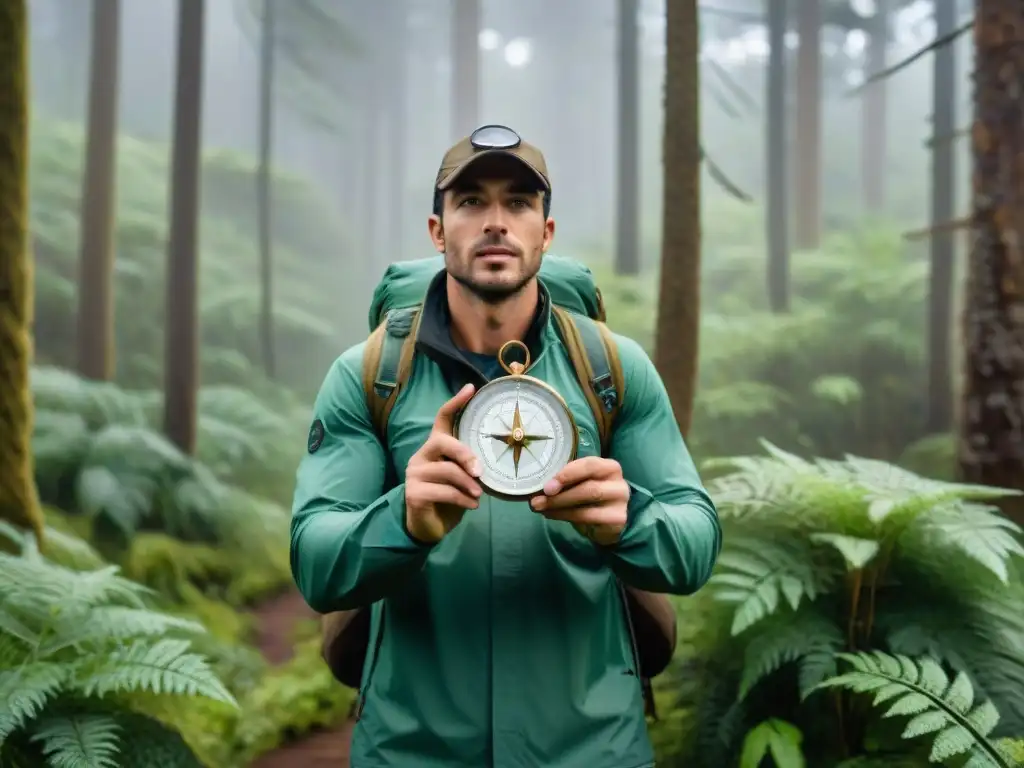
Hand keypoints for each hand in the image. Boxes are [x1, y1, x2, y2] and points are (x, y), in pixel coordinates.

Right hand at [404, 383, 481, 543]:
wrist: (429, 526)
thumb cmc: (449, 497)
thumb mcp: (462, 477)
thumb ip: (469, 464)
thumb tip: (491, 458)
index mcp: (435, 447)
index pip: (442, 418)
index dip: (456, 402)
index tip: (471, 389)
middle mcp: (421, 456)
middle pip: (442, 442)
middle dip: (465, 454)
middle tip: (480, 471)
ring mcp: (415, 474)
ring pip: (447, 471)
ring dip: (469, 484)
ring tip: (479, 495)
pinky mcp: (414, 493)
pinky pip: (444, 492)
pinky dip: (463, 499)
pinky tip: (472, 505)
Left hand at [529, 456, 629, 545]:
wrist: (610, 520)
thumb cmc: (591, 496)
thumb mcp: (581, 482)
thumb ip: (566, 480)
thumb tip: (538, 485)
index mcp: (609, 468)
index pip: (590, 465)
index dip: (568, 474)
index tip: (547, 486)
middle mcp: (619, 484)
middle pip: (589, 488)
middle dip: (560, 495)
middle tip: (537, 501)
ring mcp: (620, 504)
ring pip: (587, 504)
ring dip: (559, 507)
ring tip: (540, 508)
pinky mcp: (616, 520)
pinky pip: (587, 518)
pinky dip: (564, 516)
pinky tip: (551, 515)